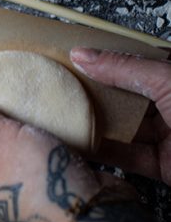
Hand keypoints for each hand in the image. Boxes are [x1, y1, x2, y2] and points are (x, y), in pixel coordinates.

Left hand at [0, 88, 105, 221]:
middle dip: (8, 121)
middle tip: (21, 98)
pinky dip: (48, 144)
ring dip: (30, 131)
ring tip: (40, 110)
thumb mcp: (4, 138)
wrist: (98, 215)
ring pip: (20, 151)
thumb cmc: (42, 180)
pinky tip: (57, 125)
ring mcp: (23, 196)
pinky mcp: (50, 192)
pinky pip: (42, 160)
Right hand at [71, 48, 170, 184]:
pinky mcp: (167, 167)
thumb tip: (84, 54)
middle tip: (62, 83)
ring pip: (126, 126)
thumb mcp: (168, 81)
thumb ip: (124, 68)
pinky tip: (81, 143)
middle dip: (97, 90)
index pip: (137, 61)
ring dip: (96, 121)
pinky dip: (105, 152)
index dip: (107, 57)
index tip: (76, 54)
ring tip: (63, 112)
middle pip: (129, 94)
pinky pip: (129, 156)